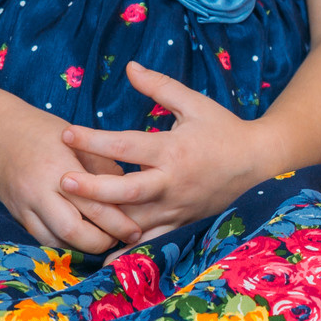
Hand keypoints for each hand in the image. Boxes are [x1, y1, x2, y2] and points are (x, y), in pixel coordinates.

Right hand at [0, 104, 142, 253]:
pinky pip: (38, 239)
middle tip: (120, 240)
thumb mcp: (78, 139)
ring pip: (54, 242)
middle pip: (73, 232)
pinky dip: (60, 245)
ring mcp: (24, 206)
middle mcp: (40, 191)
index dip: (118, 223)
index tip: (135, 230)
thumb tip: (128, 191)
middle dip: (100, 242)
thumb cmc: (43, 131)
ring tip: (102, 244)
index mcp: (60, 168)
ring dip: (80, 249)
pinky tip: (77, 243)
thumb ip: (102, 166)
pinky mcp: (15, 215)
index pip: (94, 206)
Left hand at [57, 61, 273, 243]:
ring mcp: (176, 207)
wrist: (258, 161)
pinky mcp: (180, 223)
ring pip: (134, 222)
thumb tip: (129, 67)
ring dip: (103, 221)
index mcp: (173, 149)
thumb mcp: (194, 103)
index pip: (126, 146)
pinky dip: (126, 250)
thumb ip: (159, 87)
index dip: (94, 140)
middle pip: (126, 191)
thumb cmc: (223, 129)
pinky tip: (102, 253)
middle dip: (92, 188)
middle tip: (62, 181)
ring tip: (70, 217)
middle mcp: (172, 181)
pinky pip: (150, 242)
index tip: (66, 133)